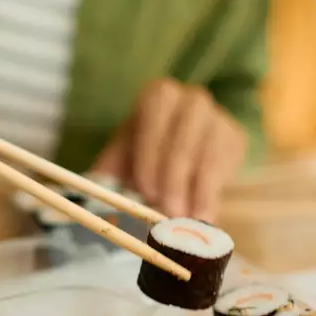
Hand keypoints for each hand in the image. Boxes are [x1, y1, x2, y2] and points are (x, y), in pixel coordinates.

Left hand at [91, 78, 245, 221]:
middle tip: (168, 211)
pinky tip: (204, 216)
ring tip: (186, 219)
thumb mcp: (120, 163)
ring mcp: (218, 116)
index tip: (147, 190)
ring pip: (210, 150)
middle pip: (186, 132)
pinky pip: (226, 165)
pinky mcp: (234, 138)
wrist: (180, 155)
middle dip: (175, 175)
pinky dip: (213, 193)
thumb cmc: (143, 158)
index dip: (150, 151)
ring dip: (197, 188)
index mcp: (157, 96)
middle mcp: (191, 99)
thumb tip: (81, 205)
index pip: (155, 113)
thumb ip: (104, 180)